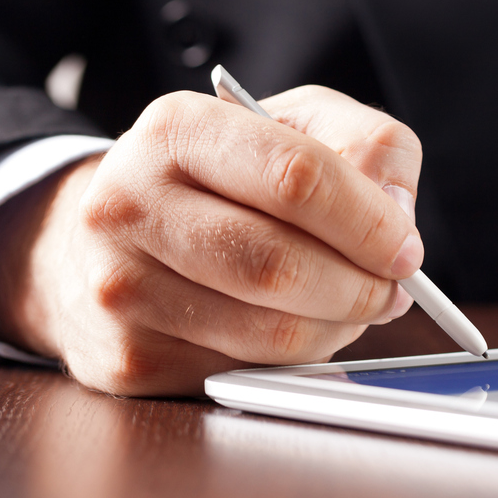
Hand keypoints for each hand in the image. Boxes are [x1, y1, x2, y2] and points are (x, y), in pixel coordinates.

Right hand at [0, 87, 422, 395]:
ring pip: (269, 332)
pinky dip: (294, 359)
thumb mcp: (291, 126)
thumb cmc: (215, 177)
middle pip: (281, 264)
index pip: (297, 177)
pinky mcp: (125, 359)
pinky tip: (297, 327)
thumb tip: (398, 210)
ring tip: (351, 305)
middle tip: (394, 289)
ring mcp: (120, 288)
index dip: (369, 221)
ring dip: (337, 327)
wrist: (91, 238)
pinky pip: (245, 372)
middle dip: (361, 286)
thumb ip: (366, 146)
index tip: (406, 248)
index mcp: (176, 129)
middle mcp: (130, 204)